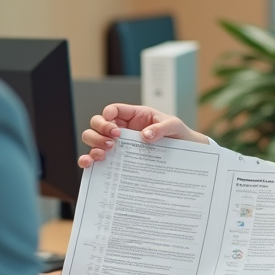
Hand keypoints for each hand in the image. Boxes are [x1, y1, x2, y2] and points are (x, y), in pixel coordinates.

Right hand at [78, 104, 209, 167]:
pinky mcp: (117, 159)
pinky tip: (90, 164)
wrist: (185, 153)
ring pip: (93, 139)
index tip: (115, 128)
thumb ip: (162, 127)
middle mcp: (123, 129)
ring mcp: (118, 144)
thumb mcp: (174, 126)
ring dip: (94, 144)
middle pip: (97, 123)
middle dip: (99, 130)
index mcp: (134, 116)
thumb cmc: (178, 135)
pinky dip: (89, 159)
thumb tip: (145, 135)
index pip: (113, 110)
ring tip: (105, 153)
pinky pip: (97, 157)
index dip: (108, 116)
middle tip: (112, 142)